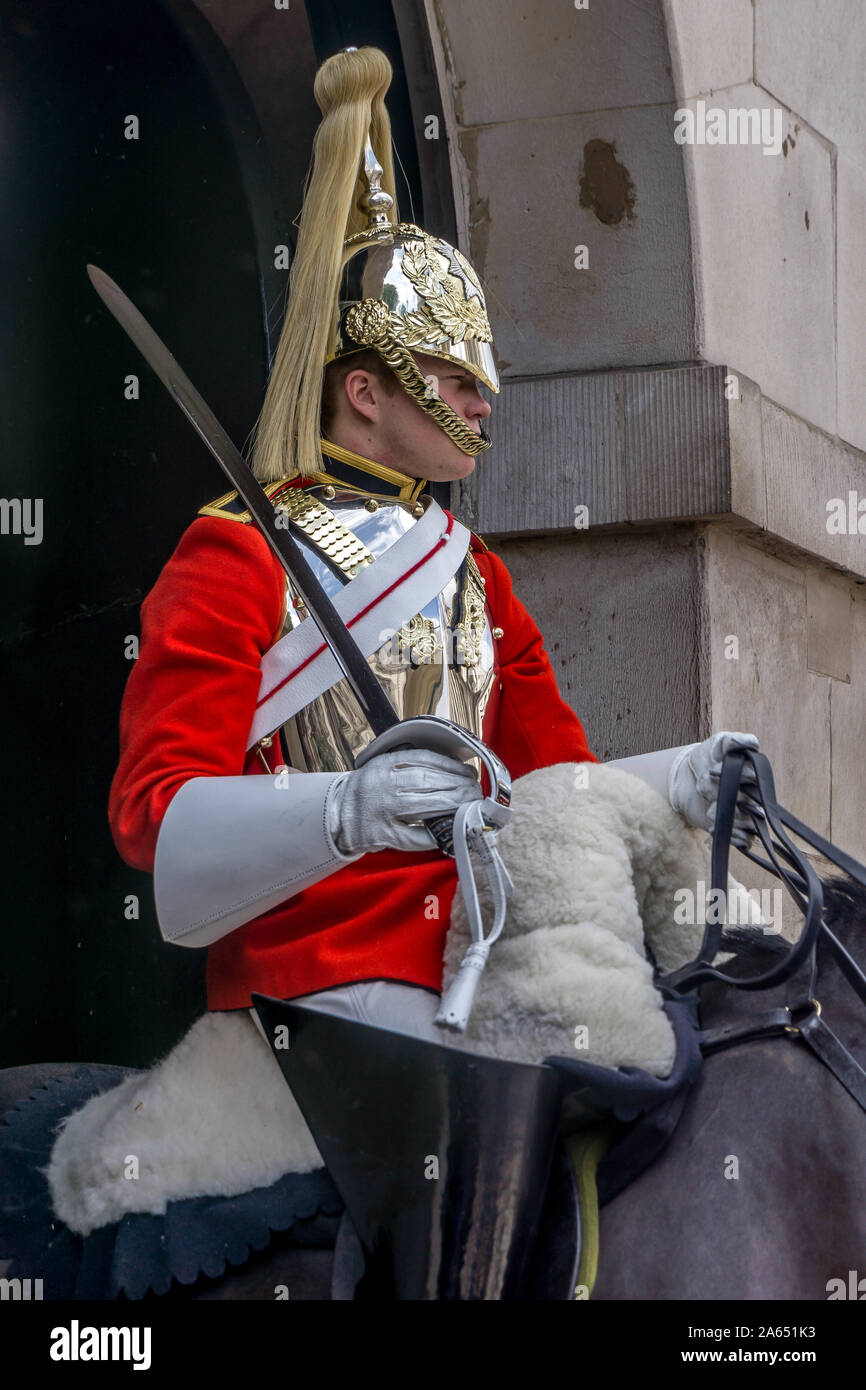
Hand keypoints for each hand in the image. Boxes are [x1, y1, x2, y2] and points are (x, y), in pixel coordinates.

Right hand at [328, 748, 482, 854]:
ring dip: (452, 805)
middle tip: (474, 789)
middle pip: (428, 781)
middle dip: (457, 785)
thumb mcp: (381, 767)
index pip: (423, 759)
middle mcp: (382, 785)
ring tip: (469, 803)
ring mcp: (382, 812)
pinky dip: (435, 833)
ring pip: (425, 806)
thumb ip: (407, 763)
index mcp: (383, 765)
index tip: (467, 770)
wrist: (337, 814)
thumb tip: (450, 766)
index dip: (450, 765)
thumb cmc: (367, 789)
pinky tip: (451, 828)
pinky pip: (415, 836)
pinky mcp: (383, 835)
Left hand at [668, 732, 759, 847]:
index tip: (712, 769)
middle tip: (704, 788)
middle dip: (727, 798)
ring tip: (709, 809)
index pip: (754, 779)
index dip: (735, 776)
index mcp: (752, 776)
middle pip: (753, 805)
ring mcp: (744, 814)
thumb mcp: (718, 743)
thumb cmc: (707, 757)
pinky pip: (745, 841)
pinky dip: (732, 837)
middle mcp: (751, 796)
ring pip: (750, 824)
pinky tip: (711, 827)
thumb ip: (734, 740)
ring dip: (728, 819)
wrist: (686, 777)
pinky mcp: (733, 828)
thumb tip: (753, 742)